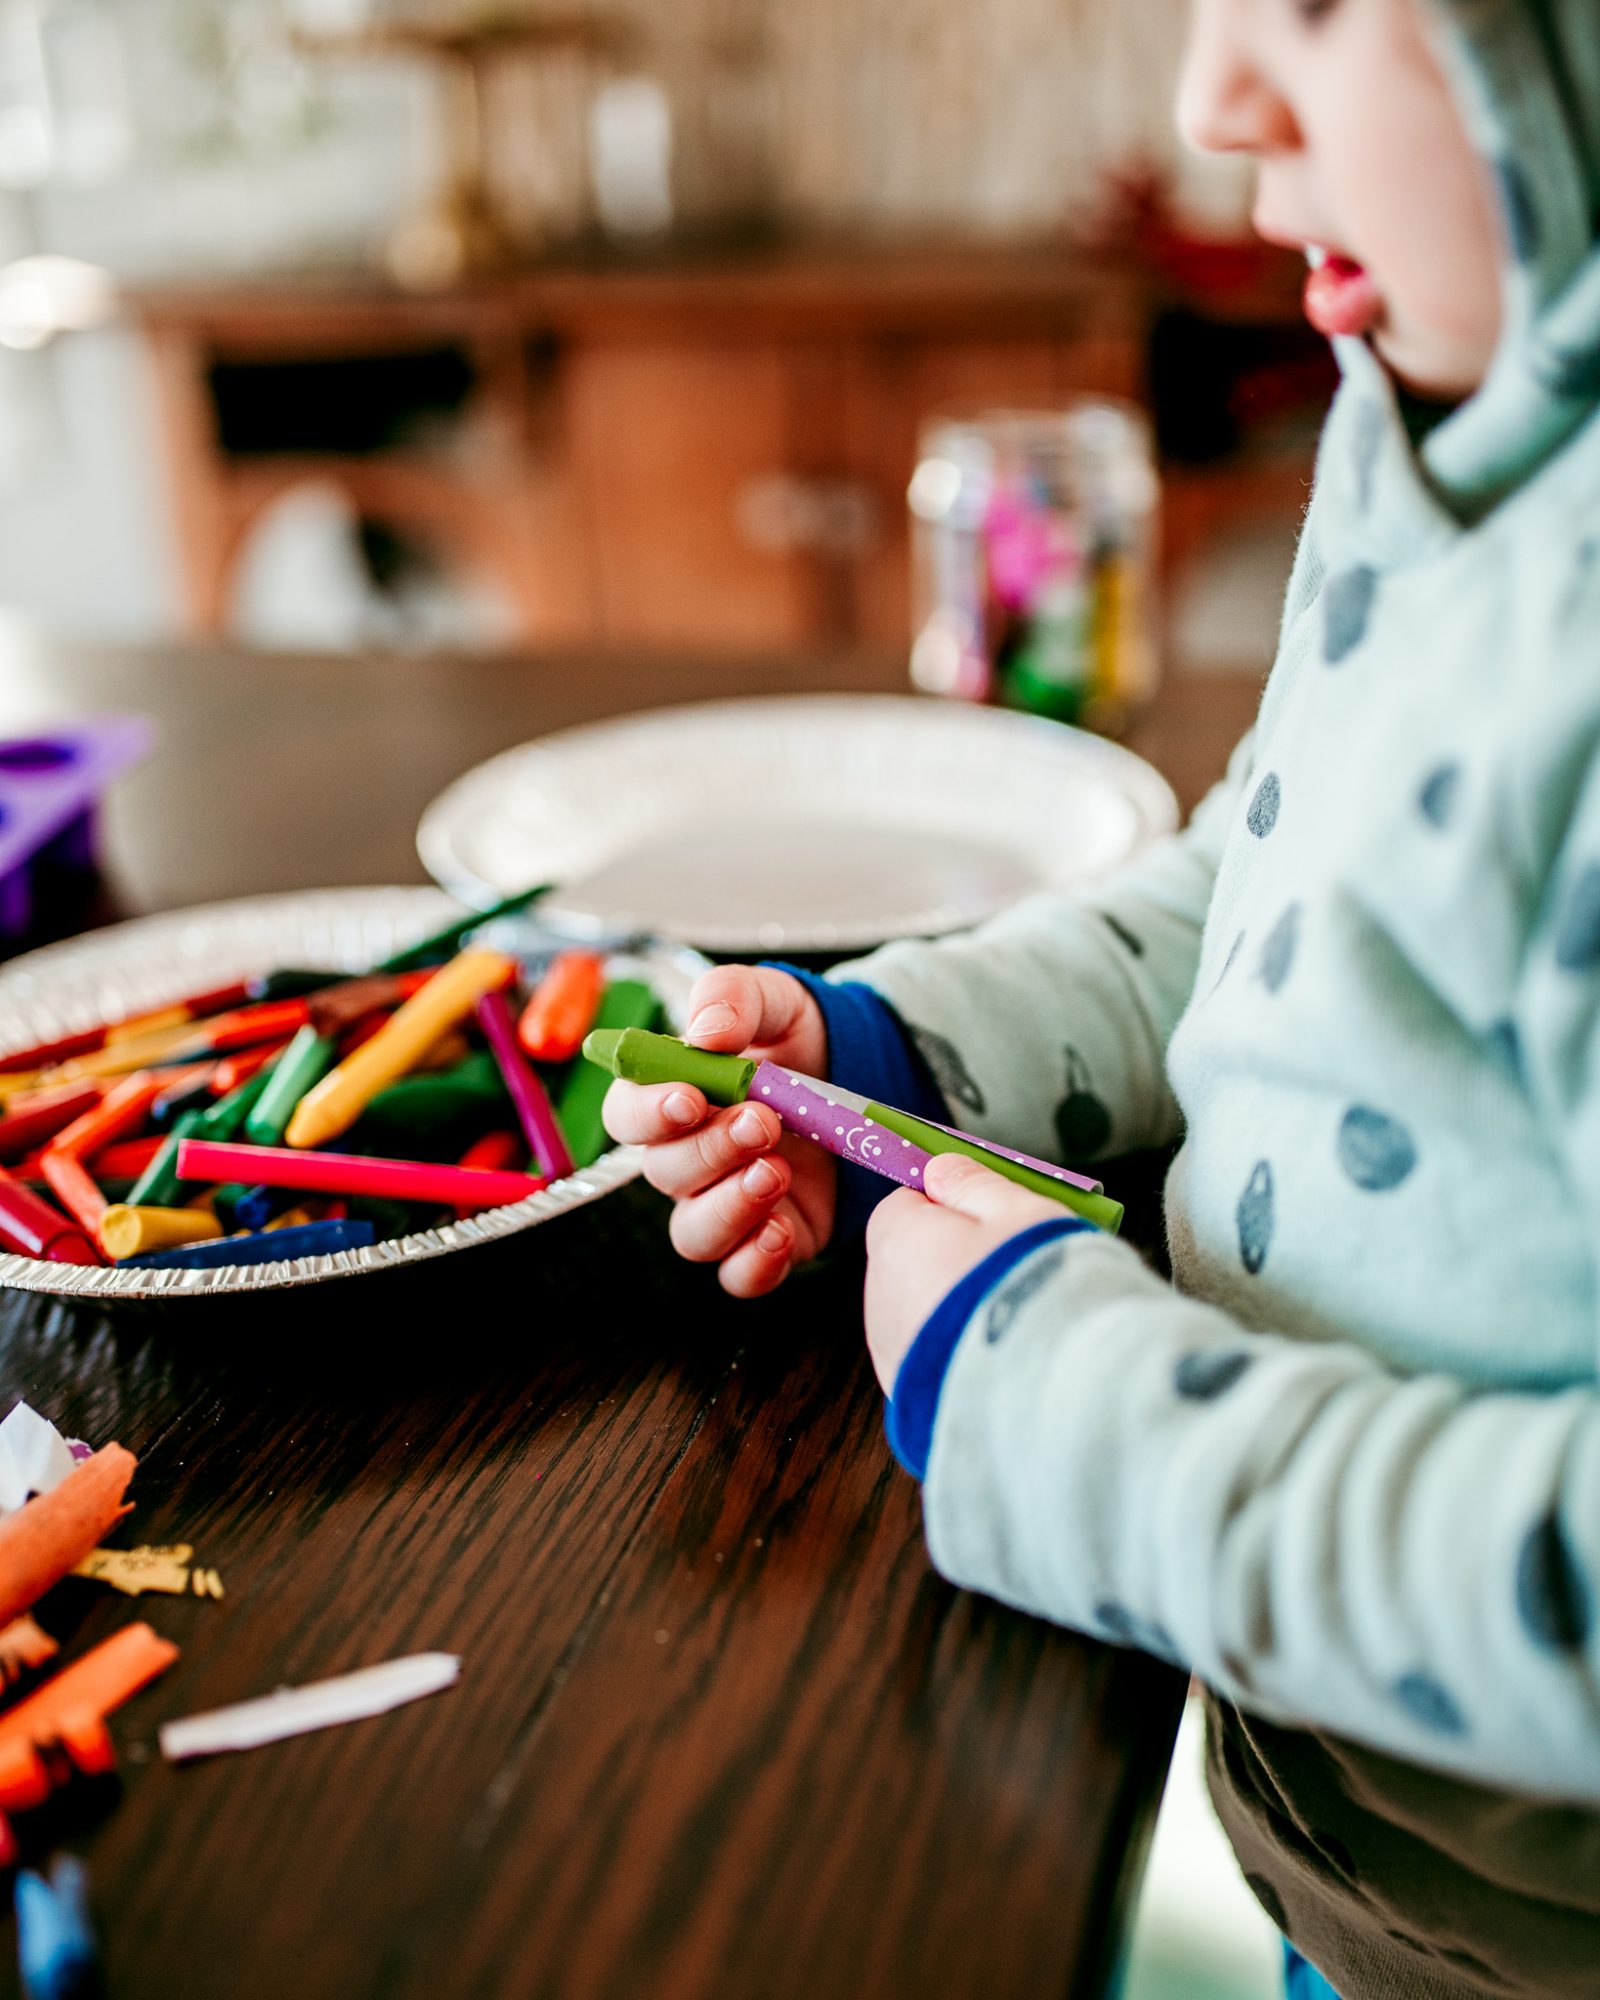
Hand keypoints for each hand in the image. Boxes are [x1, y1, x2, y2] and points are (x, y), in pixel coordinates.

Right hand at [601, 965, 834, 1296]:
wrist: (859, 1074)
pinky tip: (781, 1231)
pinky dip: (755, 1262)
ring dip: (730, 1207)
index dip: (649, 1114)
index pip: (626, 1116)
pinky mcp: (766, 1240)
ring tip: (775, 1172)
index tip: (690, 1098)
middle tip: (763, 1123)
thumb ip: (731, 998)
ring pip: (694, 1233)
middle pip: (664, 1173)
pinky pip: (741, 1275)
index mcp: (668, 1098)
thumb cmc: (794, 1037)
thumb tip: (708, 1032)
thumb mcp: (772, 998)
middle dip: (711, 1150)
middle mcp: (686, 1158)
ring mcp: (723, 1204)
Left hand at [863, 1153, 1066, 1393]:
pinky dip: (961, 1355)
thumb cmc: (1031, 1285)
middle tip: (1014, 1268)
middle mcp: (880, 1298)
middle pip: (913, 1262)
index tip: (993, 1217)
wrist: (1046, 1392)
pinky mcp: (913, 1399)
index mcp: (896, 1241)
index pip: (905, 1206)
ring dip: (959, 1310)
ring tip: (1017, 1320)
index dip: (951, 1208)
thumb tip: (940, 1170)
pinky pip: (935, 1362)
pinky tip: (1004, 1359)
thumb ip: (973, 1184)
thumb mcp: (1017, 1210)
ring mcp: (894, 1355)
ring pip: (924, 1314)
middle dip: (956, 1260)